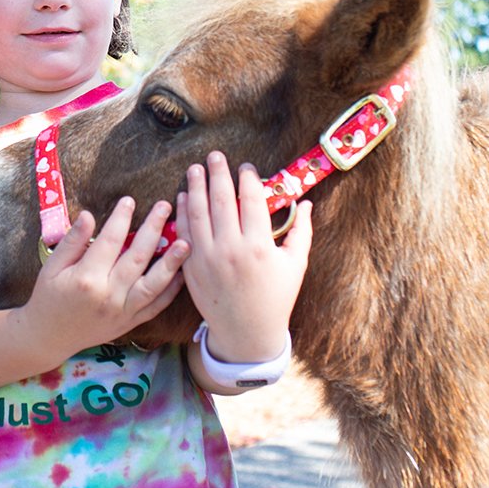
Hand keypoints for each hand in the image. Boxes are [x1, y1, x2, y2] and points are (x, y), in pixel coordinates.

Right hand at [19, 196, 188, 356]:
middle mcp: (109, 295)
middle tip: (165, 206)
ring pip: (154, 284)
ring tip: (186, 242)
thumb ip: (72, 241)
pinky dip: (171, 291)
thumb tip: (87, 215)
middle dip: (153, 229)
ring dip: (172, 262)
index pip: (110, 241)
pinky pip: (156, 306)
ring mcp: (122, 311)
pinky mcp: (130, 323)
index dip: (121, 218)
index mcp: (87, 278)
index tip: (129, 200)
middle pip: (137, 257)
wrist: (49, 337)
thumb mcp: (52, 267)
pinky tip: (181, 274)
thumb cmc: (48, 297)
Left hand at [176, 151, 311, 363]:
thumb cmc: (275, 297)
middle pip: (221, 201)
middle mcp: (231, 250)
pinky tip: (183, 196)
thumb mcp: (295, 265)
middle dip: (218, 174)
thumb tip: (306, 202)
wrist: (245, 332)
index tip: (246, 167)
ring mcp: (207, 258)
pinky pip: (183, 233)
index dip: (248, 179)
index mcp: (259, 247)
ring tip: (195, 168)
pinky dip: (182, 212)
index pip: (251, 201)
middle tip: (215, 155)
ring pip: (197, 213)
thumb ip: (301, 232)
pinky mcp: (190, 267)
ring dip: (195, 187)